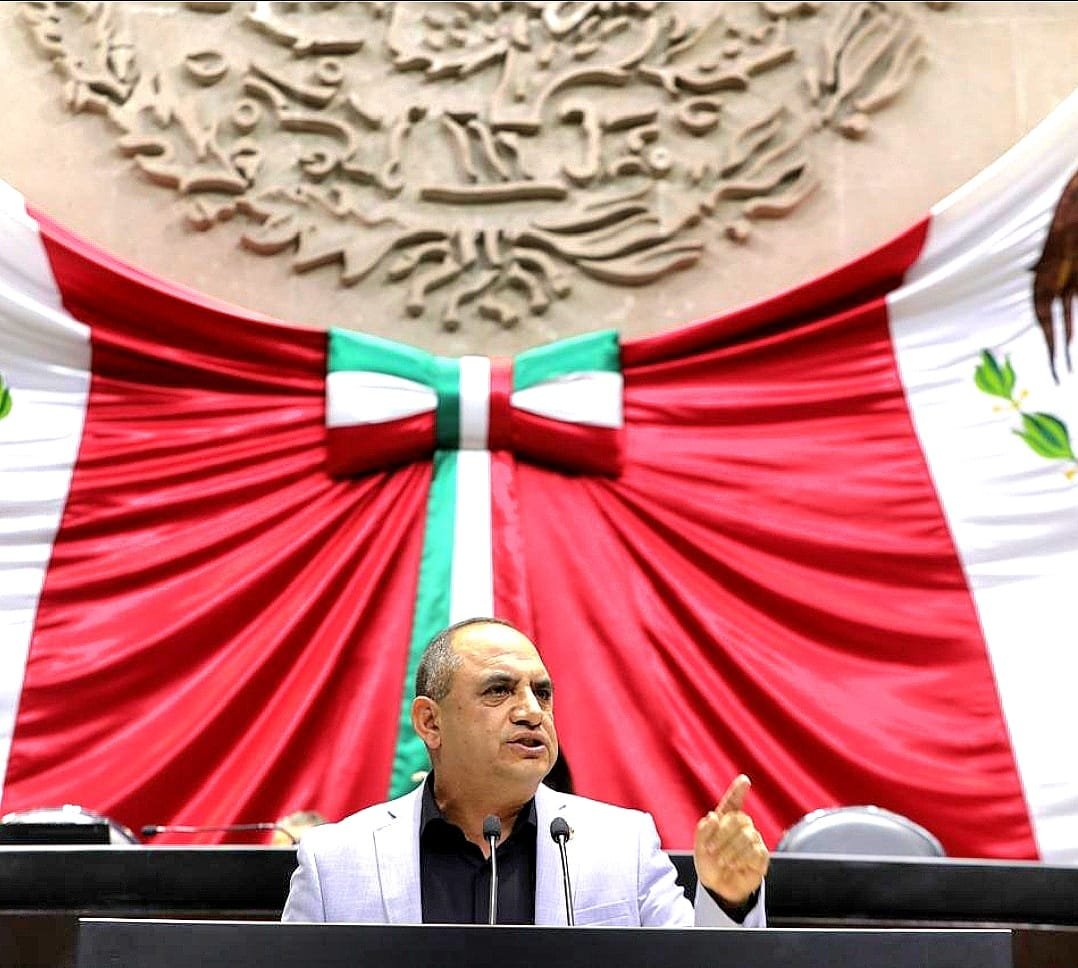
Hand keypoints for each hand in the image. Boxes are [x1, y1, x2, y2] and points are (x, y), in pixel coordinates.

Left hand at [693, 774, 769, 904]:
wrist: (718, 888)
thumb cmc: (709, 864)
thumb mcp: (699, 847)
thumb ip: (703, 830)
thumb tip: (713, 817)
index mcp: (725, 820)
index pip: (733, 802)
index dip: (738, 791)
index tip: (744, 780)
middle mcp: (741, 827)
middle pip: (739, 819)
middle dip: (722, 835)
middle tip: (711, 850)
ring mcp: (753, 840)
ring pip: (748, 835)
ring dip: (731, 850)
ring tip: (723, 862)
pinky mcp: (761, 856)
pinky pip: (757, 851)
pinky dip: (742, 860)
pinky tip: (736, 866)